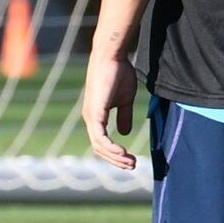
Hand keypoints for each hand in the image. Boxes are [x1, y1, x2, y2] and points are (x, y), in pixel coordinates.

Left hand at [81, 51, 138, 169]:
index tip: (131, 159)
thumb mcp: (125, 100)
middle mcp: (90, 119)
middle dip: (116, 160)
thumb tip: (125, 133)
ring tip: (131, 162)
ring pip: (99, 146)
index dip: (115, 154)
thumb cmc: (118, 73)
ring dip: (116, 157)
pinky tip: (122, 152)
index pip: (102, 143)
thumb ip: (124, 116)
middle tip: (133, 165)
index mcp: (96, 117)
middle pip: (99, 149)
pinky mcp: (94, 113)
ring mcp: (90, 116)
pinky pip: (100, 137)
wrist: (112, 56)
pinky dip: (111, 147)